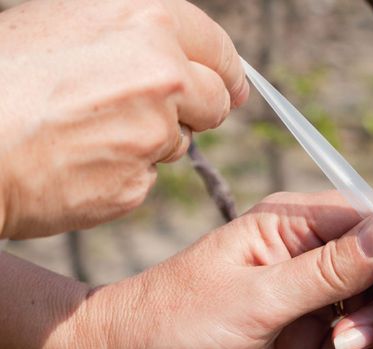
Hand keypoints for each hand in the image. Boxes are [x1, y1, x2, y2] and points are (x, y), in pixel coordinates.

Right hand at [0, 0, 247, 238]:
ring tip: (87, 129)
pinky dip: (121, 174)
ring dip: (149, 140)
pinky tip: (78, 159)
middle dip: (193, 109)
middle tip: (150, 112)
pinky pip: (144, 179)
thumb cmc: (2, 72)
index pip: (219, 51)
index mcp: (148, 21)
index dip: (227, 73)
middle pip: (214, 102)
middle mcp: (162, 76)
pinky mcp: (133, 184)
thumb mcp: (66, 20)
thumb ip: (133, 34)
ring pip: (178, 143)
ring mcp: (151, 134)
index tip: (230, 87)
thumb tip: (175, 51)